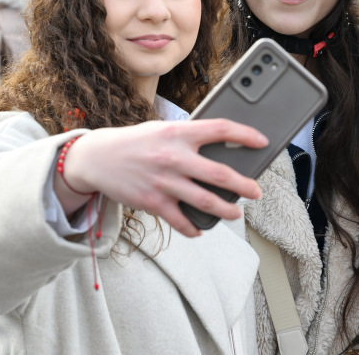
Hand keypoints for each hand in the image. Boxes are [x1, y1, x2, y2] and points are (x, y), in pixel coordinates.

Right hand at [55, 119, 267, 236]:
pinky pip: (181, 220)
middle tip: (257, 191)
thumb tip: (221, 149)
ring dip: (226, 210)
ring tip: (236, 212)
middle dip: (244, 185)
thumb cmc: (136, 142)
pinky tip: (201, 229)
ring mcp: (164, 181)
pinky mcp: (153, 202)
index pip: (220, 129)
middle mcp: (174, 156)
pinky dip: (194, 228)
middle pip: (220, 173)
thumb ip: (189, 137)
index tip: (262, 142)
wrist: (96, 157)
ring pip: (205, 201)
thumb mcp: (163, 129)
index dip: (245, 135)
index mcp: (179, 132)